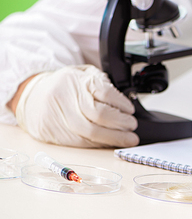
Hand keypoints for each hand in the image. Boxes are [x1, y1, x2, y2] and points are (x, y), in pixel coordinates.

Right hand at [15, 65, 138, 147]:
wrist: (33, 96)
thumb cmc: (65, 85)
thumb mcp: (84, 73)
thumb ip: (103, 84)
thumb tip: (125, 104)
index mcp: (76, 80)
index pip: (105, 92)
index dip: (122, 103)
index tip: (130, 110)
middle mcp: (66, 99)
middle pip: (99, 115)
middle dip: (121, 123)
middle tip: (132, 125)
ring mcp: (61, 118)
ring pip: (92, 133)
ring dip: (115, 138)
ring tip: (128, 138)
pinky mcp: (57, 134)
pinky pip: (84, 143)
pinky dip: (101, 144)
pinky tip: (111, 142)